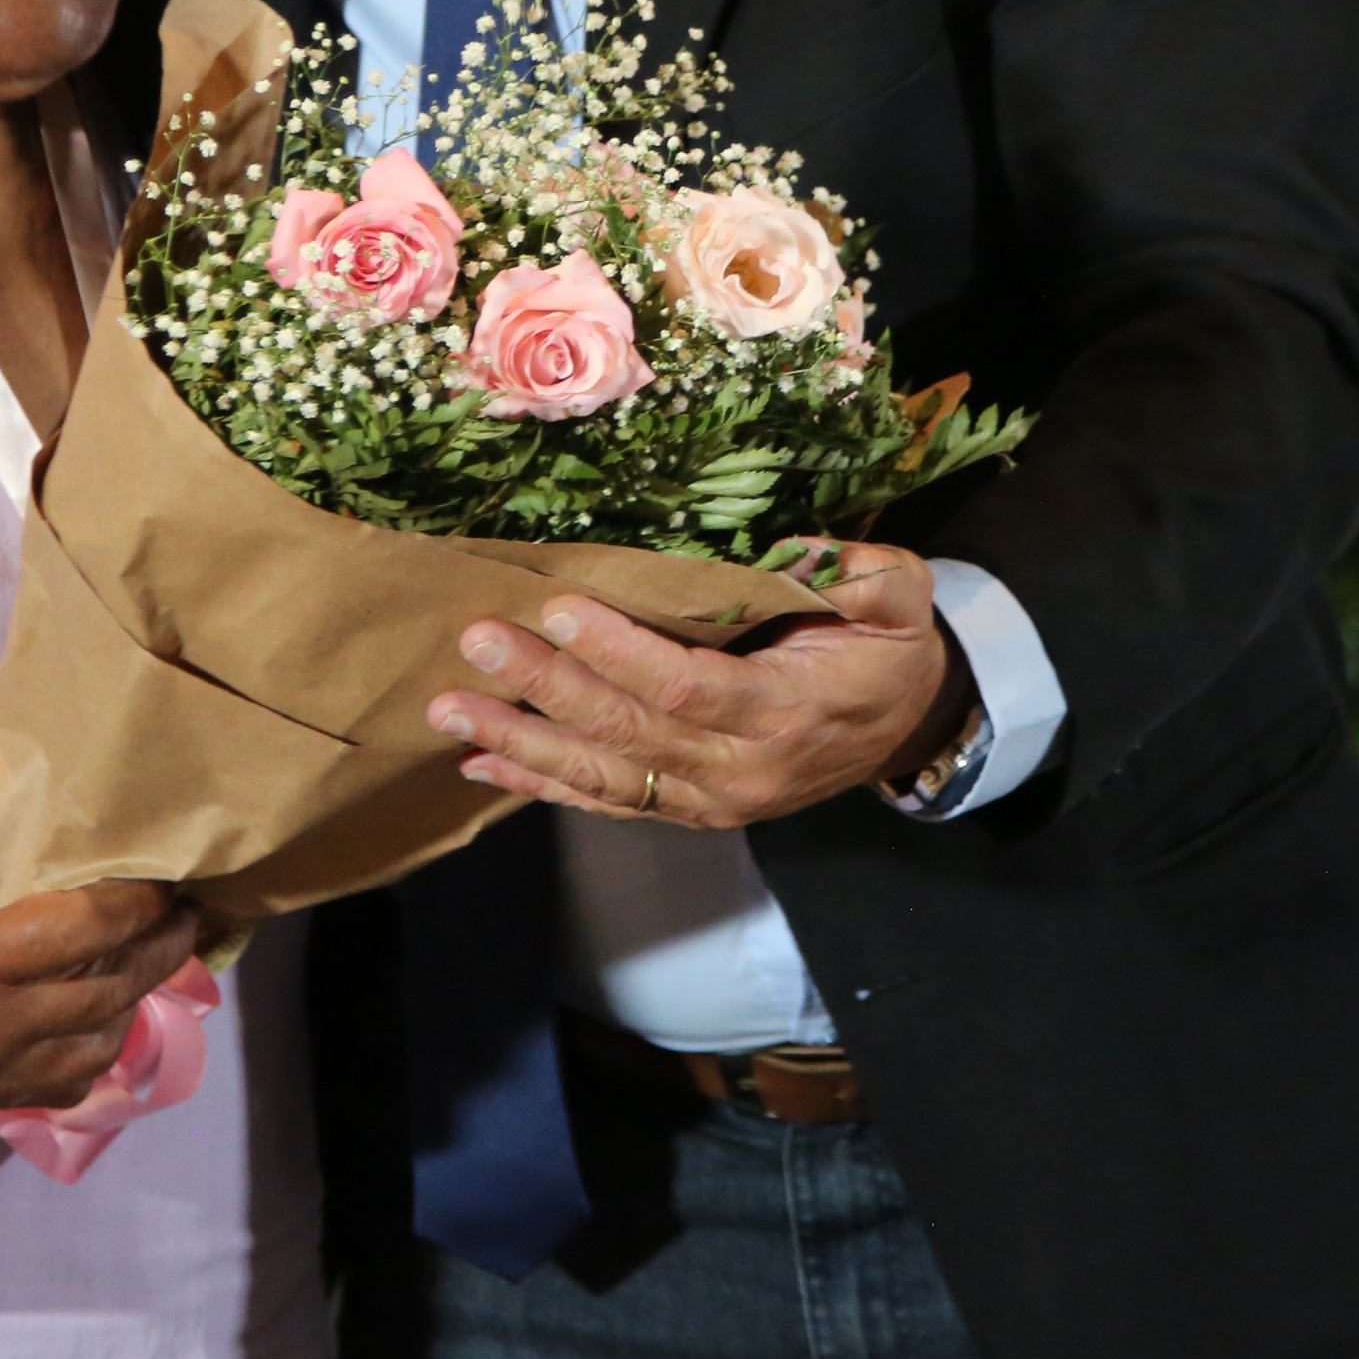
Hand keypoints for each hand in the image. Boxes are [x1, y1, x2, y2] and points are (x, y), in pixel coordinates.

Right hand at [0, 845, 202, 1131]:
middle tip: (193, 909)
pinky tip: (99, 1022)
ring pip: (100, 1044)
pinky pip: (62, 1087)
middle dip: (163, 945)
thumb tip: (20, 823)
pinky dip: (96, 1053)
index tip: (167, 870)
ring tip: (153, 958)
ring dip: (137, 999)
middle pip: (114, 988)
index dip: (139, 899)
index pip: (88, 929)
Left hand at [431, 540, 974, 831]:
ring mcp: (712, 798)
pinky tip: (484, 763)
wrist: (907, 730)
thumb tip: (800, 550)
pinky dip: (543, 785)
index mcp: (786, 711)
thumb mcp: (901, 599)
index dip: (620, 652)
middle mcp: (741, 768)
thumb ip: (865, 576)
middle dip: (548, 687)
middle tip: (482, 640)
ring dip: (522, 743)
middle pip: (630, 733)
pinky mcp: (692, 808)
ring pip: (605, 776)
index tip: (561, 607)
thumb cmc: (891, 651)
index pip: (689, 686)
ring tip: (451, 710)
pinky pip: (609, 801)